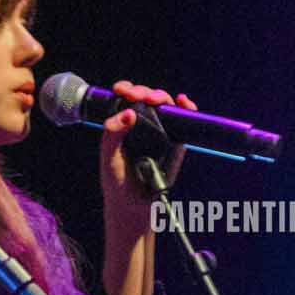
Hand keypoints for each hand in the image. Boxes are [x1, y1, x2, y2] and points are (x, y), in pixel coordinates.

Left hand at [99, 82, 197, 238]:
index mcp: (122, 125)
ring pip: (164, 105)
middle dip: (144, 92)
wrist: (135, 205)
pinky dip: (185, 108)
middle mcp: (141, 125)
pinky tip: (183, 102)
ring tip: (156, 100)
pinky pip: (182, 120)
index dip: (125, 90)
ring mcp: (160, 131)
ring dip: (162, 96)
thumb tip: (128, 113)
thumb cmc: (118, 182)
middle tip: (140, 97)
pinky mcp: (176, 141)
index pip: (125, 100)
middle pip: (146, 98)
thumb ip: (112, 135)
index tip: (122, 90)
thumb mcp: (109, 158)